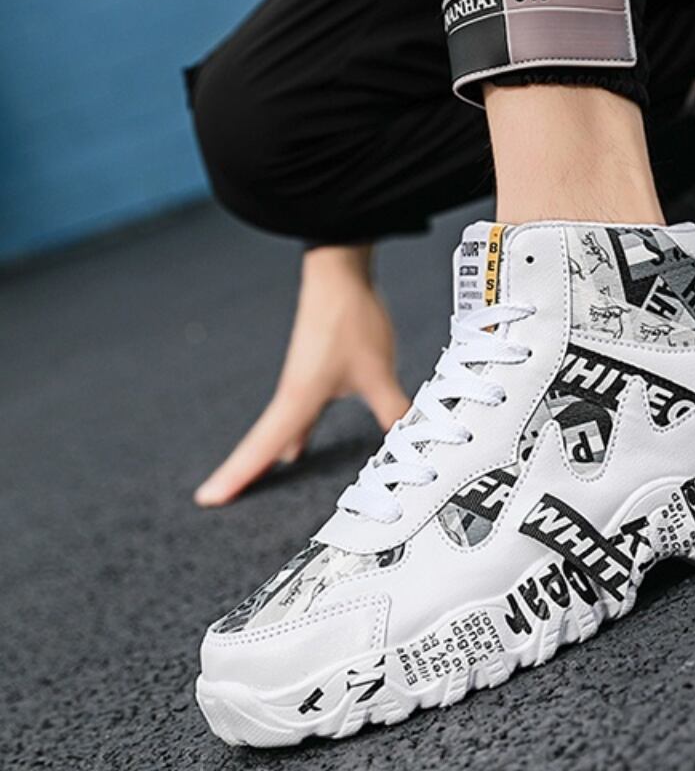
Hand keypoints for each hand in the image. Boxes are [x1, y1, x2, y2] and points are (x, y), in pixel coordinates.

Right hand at [194, 246, 411, 506]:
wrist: (338, 271)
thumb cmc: (349, 317)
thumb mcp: (379, 372)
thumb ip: (394, 409)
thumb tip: (411, 438)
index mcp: (299, 399)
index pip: (263, 448)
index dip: (237, 476)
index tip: (208, 499)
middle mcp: (292, 394)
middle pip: (262, 444)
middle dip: (244, 473)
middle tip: (218, 499)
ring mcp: (300, 381)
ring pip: (280, 429)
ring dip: (268, 456)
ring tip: (260, 482)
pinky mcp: (312, 370)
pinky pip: (295, 415)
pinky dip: (292, 435)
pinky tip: (298, 445)